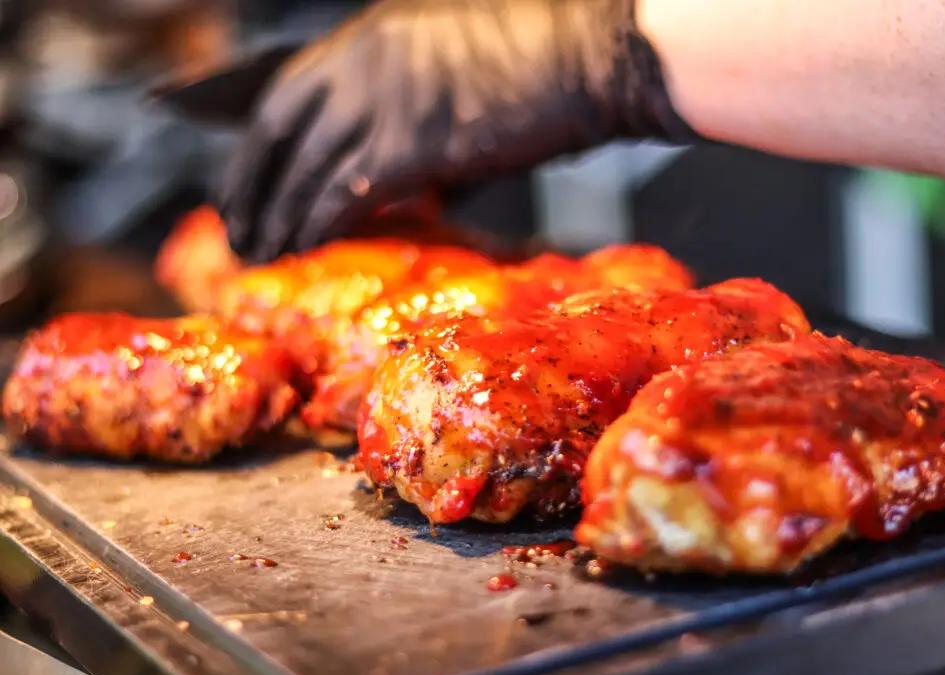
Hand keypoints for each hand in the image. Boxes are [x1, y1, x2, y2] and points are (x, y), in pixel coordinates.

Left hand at [220, 0, 695, 260]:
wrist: (594, 54)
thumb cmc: (542, 60)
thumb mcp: (452, 64)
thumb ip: (405, 106)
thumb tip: (388, 174)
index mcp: (370, 36)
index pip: (284, 90)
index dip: (251, 140)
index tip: (238, 177)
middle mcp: (363, 60)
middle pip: (276, 129)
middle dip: (248, 183)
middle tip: (234, 225)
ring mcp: (384, 98)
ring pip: (303, 167)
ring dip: (276, 214)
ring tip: (259, 251)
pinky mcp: (413, 142)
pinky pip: (341, 192)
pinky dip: (315, 223)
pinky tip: (302, 248)